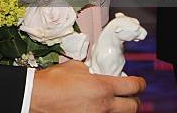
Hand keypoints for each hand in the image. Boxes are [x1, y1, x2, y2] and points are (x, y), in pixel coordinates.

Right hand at [30, 61, 144, 112]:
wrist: (36, 97)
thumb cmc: (52, 82)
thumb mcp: (74, 67)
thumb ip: (90, 71)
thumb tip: (94, 74)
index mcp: (102, 87)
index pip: (133, 86)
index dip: (139, 84)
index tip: (138, 83)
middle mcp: (104, 105)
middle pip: (134, 107)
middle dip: (134, 100)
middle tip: (129, 96)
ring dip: (119, 110)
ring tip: (111, 104)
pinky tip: (96, 109)